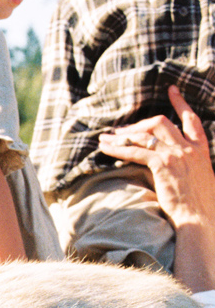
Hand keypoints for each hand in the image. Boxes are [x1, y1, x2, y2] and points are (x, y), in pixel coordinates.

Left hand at [97, 87, 214, 230]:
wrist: (200, 217)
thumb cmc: (198, 204)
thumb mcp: (199, 177)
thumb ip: (188, 165)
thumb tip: (173, 164)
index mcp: (201, 149)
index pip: (191, 119)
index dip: (180, 103)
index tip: (171, 90)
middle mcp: (189, 147)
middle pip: (161, 122)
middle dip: (137, 124)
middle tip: (120, 130)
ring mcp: (177, 154)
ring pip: (146, 134)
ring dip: (123, 135)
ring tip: (105, 138)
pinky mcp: (163, 165)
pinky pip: (136, 151)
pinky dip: (119, 149)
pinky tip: (106, 149)